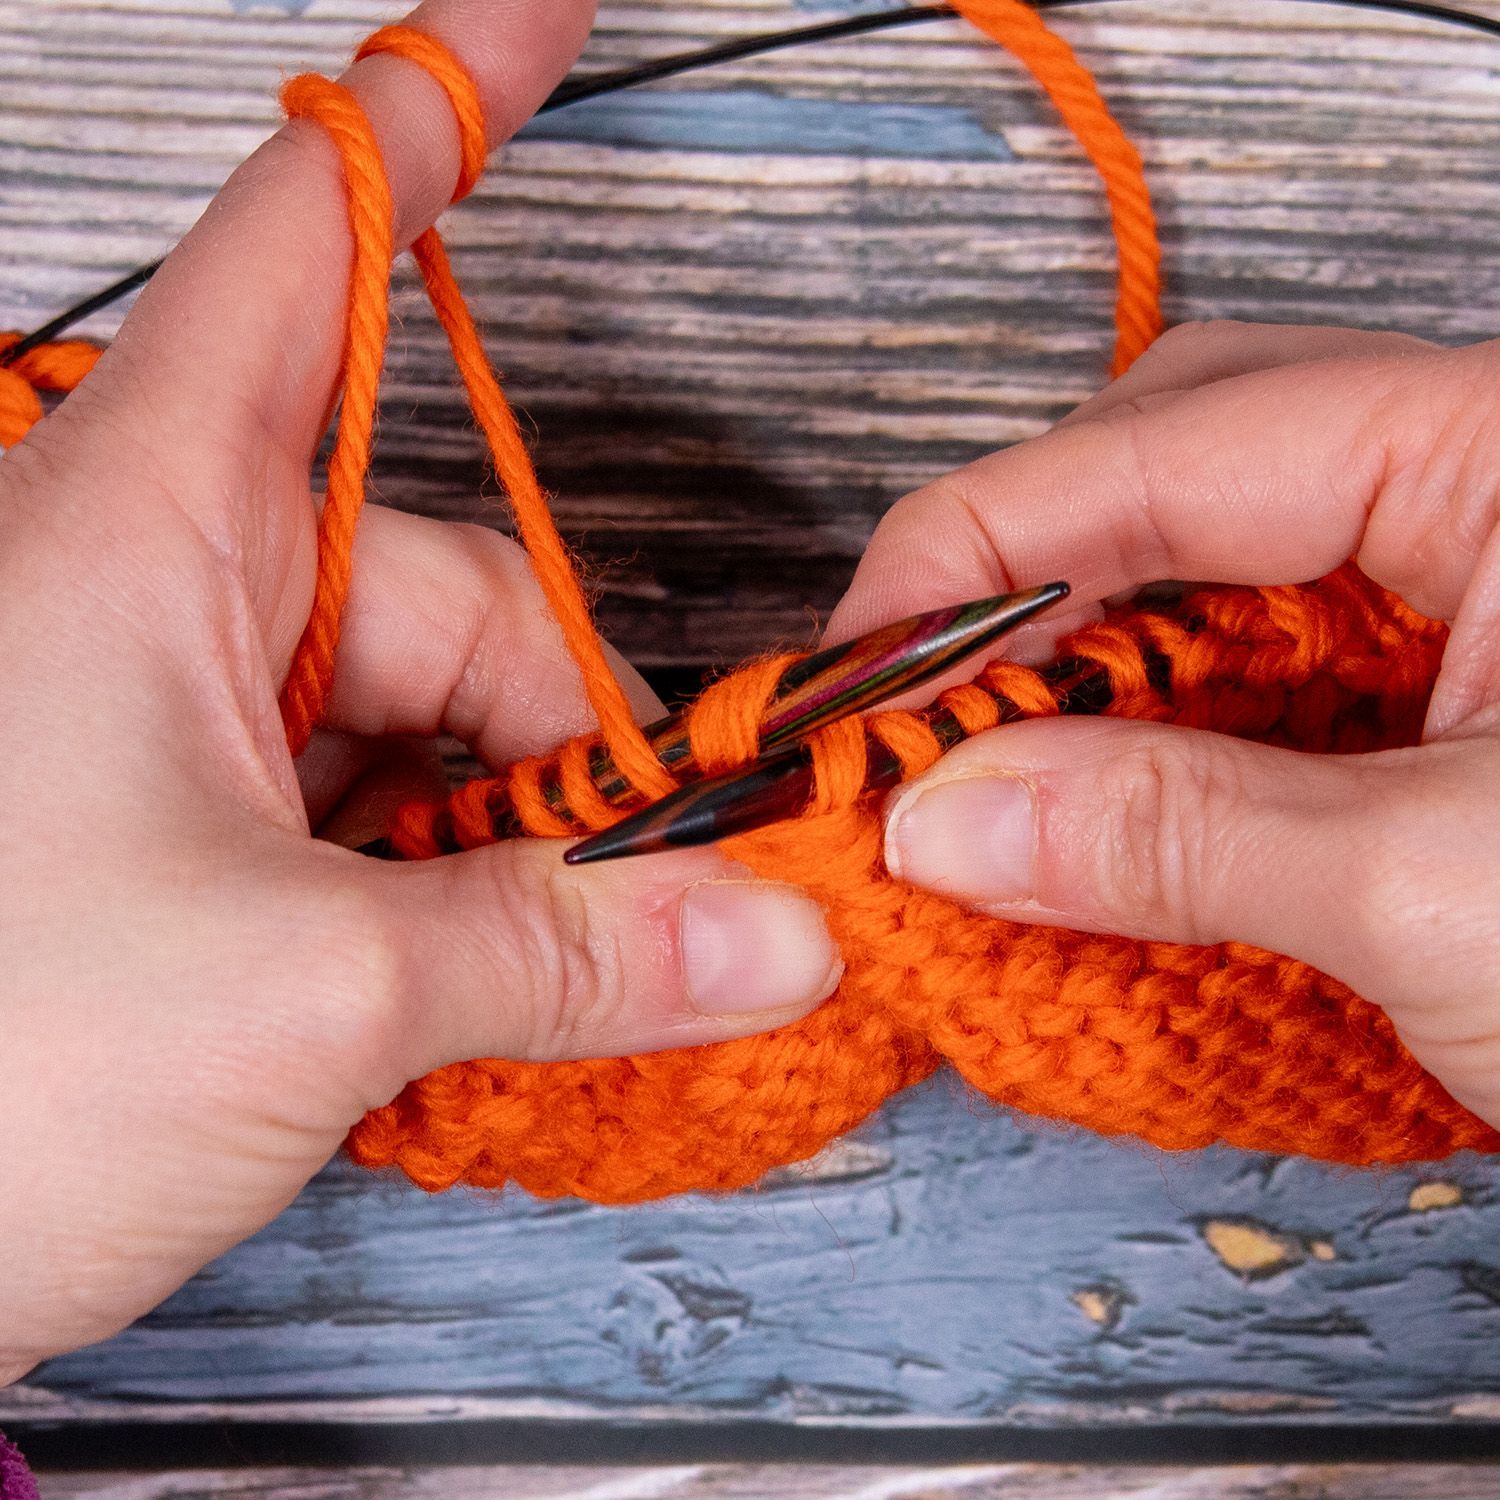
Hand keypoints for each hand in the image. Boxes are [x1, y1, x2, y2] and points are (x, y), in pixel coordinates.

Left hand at [0, 0, 841, 1381]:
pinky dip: (452, 891)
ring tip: (532, 971)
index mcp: (151, 526)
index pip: (314, 243)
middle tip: (659, 885)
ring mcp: (182, 713)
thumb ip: (565, 949)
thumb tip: (767, 937)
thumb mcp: (305, 995)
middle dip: (573, 735)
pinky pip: (383, 811)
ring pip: (433, 722)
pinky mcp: (193, 824)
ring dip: (516, 844)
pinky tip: (468, 981)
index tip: (549, 16)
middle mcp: (169, 588)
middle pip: (456, 584)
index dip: (441, 109)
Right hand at [828, 321, 1499, 1130]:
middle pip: (1167, 462)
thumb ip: (1174, 836)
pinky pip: (1245, 662)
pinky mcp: (1435, 676)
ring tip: (990, 791)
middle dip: (1021, 592)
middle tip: (923, 729)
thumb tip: (937, 823)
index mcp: (1498, 445)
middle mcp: (1468, 474)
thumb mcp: (1447, 891)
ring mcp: (1451, 573)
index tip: (853, 681)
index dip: (972, 557)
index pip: (1163, 448)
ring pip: (1195, 568)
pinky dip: (1147, 738)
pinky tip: (1093, 816)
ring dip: (1075, 678)